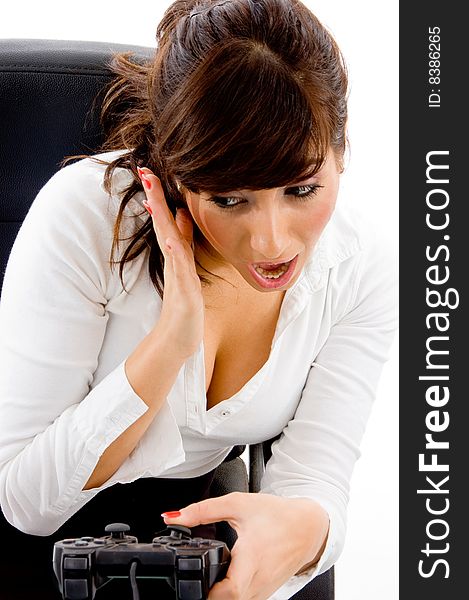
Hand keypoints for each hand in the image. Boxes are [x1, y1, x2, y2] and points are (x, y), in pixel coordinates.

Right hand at [138, 167, 203, 358]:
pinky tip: (169, 237)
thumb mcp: (186, 267)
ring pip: (168, 240)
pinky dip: (174, 251)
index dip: (160, 196)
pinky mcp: (183, 290)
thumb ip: (184, 242)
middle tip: (144, 170)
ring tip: (151, 195)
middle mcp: (174, 260)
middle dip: (154, 197)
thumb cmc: (183, 304)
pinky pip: (178, 267)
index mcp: (176, 254)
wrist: (178, 338)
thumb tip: (183, 217)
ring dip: (160, 217)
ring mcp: (177, 274)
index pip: (167, 220)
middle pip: (163, 224)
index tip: (151, 172)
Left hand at [161, 492, 329, 599]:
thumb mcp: (237, 504)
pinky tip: (224, 579)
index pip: (227, 593)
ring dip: (218, 595)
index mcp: (251, 560)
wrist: (308, 527)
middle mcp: (258, 583)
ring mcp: (262, 592)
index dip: (207, 591)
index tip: (194, 578)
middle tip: (194, 576)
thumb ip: (202, 510)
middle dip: (207, 593)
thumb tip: (172, 517)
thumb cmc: (277, 515)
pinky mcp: (264, 595)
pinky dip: (230, 595)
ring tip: (209, 575)